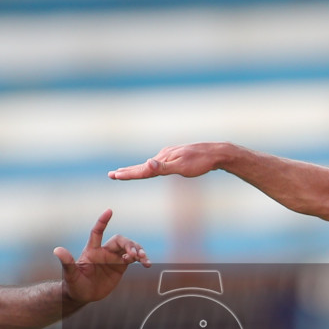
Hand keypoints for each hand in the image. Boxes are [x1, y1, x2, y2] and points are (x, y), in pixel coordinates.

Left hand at [56, 209, 149, 306]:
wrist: (83, 295)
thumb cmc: (74, 284)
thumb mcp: (70, 274)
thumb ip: (67, 262)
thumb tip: (57, 250)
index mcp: (92, 250)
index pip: (97, 232)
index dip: (102, 221)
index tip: (109, 210)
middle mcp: (104, 251)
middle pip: (119, 240)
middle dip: (128, 245)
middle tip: (133, 255)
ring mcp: (114, 258)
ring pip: (130, 248)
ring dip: (138, 251)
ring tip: (143, 259)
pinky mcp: (121, 266)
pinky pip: (134, 259)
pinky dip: (142, 259)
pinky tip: (147, 264)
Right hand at [108, 143, 227, 180]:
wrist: (216, 153)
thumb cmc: (201, 163)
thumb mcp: (182, 167)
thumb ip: (163, 167)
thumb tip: (147, 164)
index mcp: (163, 159)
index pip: (142, 169)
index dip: (127, 174)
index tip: (114, 176)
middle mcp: (164, 155)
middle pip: (142, 166)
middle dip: (127, 171)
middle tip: (112, 175)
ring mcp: (170, 155)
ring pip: (150, 164)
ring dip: (136, 169)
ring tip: (125, 172)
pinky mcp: (177, 156)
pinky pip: (159, 163)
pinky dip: (149, 167)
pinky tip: (151, 167)